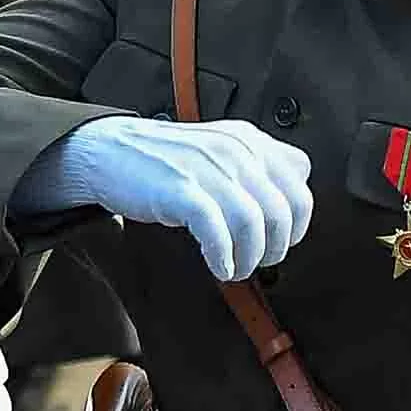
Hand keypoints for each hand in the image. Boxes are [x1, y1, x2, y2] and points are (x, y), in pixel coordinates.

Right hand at [55, 117, 311, 280]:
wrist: (110, 150)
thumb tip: (292, 199)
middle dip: (275, 247)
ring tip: (236, 268)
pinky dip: (223, 256)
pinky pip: (216, 230)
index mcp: (250, 141)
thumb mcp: (221, 149)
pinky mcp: (181, 190)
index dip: (297, 223)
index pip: (300, 185)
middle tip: (258, 261)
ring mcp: (208, 168)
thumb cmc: (166, 160)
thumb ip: (259, 166)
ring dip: (250, 257)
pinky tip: (219, 266)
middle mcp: (235, 151)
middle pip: (282, 210)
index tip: (280, 240)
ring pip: (254, 223)